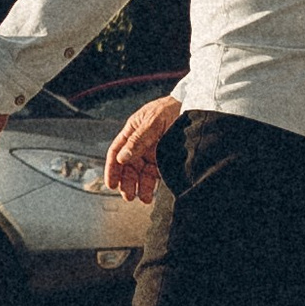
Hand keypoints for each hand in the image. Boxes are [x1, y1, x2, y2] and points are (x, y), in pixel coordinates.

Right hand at [104, 92, 182, 206]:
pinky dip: (150, 186)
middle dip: (126, 182)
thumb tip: (122, 158)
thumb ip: (138, 140)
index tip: (111, 184)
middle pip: (127, 166)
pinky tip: (150, 195)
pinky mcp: (164, 159)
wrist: (194, 107)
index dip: (112, 168)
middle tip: (128, 196)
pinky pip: (154, 175)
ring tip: (141, 198)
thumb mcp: (152, 122)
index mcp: (131, 132)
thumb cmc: (170, 109)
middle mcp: (139, 144)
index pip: (116, 152)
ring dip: (138, 186)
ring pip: (140, 173)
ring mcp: (152, 152)